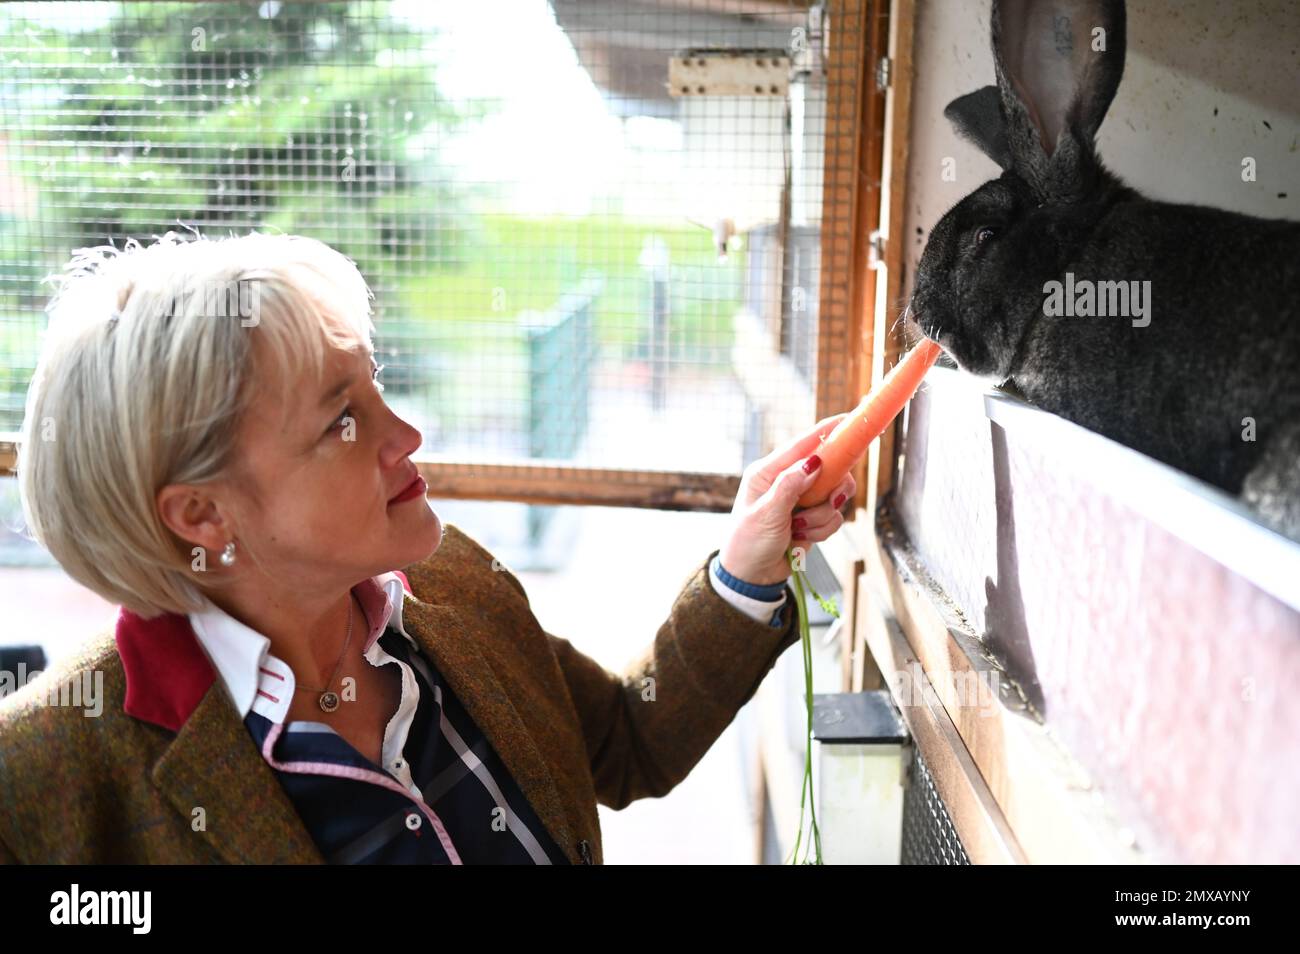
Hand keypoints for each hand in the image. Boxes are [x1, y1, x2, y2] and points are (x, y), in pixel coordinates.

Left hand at [718, 413, 857, 586]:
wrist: (751, 577)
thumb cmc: (748, 543)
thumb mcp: (766, 514)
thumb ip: (789, 486)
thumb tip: (814, 461)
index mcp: (769, 472)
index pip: (803, 444)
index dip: (828, 431)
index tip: (849, 419)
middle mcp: (788, 481)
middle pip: (830, 468)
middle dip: (831, 489)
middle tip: (827, 500)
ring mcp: (803, 499)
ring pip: (836, 495)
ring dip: (823, 516)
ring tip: (800, 529)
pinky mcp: (814, 517)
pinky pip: (834, 516)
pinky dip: (823, 529)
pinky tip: (802, 539)